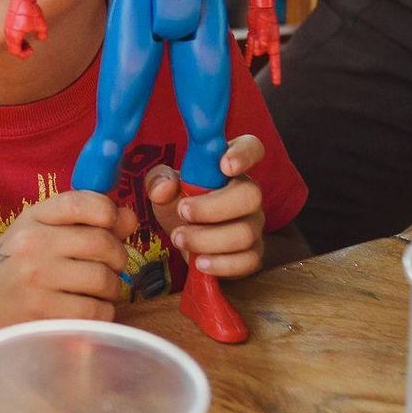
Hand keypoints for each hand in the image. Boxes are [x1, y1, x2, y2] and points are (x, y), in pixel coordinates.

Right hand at [0, 190, 137, 343]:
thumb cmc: (12, 267)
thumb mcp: (38, 233)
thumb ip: (83, 222)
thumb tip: (131, 219)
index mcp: (33, 218)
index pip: (83, 202)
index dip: (110, 214)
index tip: (112, 228)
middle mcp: (33, 244)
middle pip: (103, 243)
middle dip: (118, 258)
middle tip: (111, 268)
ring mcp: (36, 279)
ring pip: (104, 279)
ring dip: (112, 289)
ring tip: (98, 292)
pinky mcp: (42, 313)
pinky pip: (95, 311)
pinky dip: (102, 313)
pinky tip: (89, 310)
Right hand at [4, 0, 47, 58]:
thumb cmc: (30, 11)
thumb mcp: (41, 25)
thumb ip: (42, 35)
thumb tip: (41, 38)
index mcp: (15, 36)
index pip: (16, 52)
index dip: (24, 55)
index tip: (31, 51)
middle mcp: (8, 33)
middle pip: (12, 49)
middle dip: (21, 51)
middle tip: (29, 49)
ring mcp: (7, 28)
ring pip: (10, 42)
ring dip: (18, 44)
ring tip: (27, 43)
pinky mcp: (7, 23)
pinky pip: (10, 35)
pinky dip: (16, 38)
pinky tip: (24, 33)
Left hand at [143, 136, 267, 280]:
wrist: (185, 239)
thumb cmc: (179, 204)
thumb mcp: (162, 189)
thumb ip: (158, 181)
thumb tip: (165, 187)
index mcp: (229, 168)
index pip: (252, 148)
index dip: (244, 154)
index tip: (225, 165)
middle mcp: (248, 194)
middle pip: (251, 196)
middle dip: (213, 207)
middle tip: (182, 212)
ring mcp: (253, 224)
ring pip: (245, 232)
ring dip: (208, 239)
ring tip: (179, 239)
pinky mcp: (252, 253)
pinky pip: (248, 261)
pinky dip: (222, 264)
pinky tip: (200, 263)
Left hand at [245, 6, 281, 83]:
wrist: (260, 7)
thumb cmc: (266, 16)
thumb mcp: (266, 27)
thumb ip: (264, 39)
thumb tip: (261, 49)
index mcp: (274, 42)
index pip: (276, 61)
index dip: (276, 72)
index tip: (277, 83)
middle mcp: (268, 44)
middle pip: (262, 54)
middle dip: (259, 49)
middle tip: (258, 35)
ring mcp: (260, 41)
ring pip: (255, 51)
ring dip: (253, 46)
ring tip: (255, 33)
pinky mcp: (253, 38)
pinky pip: (249, 50)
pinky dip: (248, 57)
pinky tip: (246, 65)